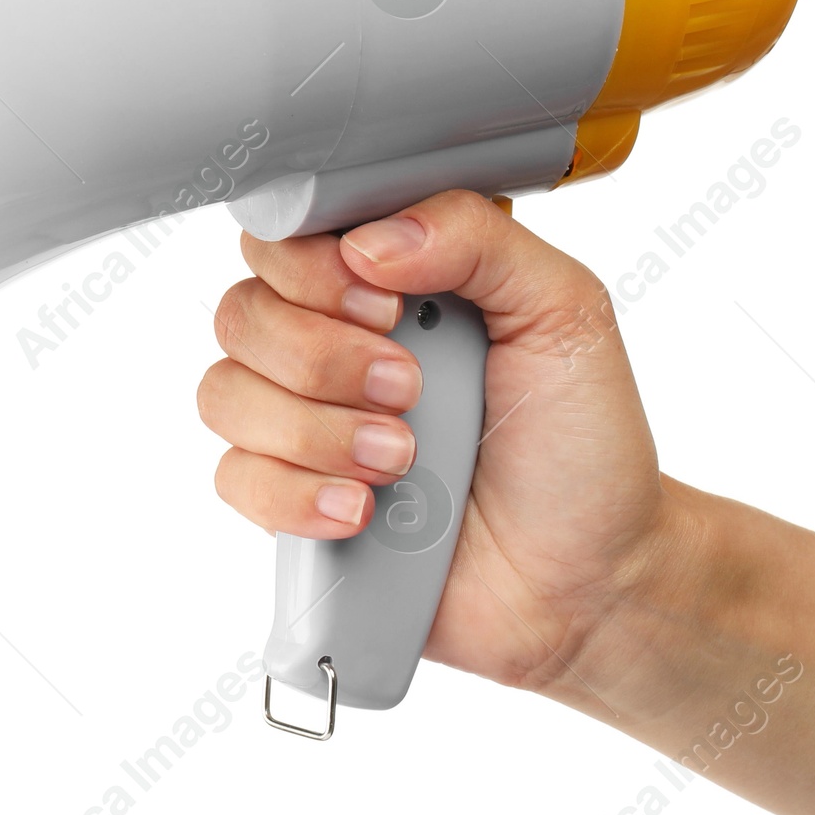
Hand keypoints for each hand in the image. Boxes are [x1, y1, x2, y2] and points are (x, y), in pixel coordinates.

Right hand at [198, 189, 669, 692]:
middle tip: (407, 388)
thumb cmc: (580, 442)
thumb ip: (477, 239)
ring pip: (225, 393)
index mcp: (388, 281)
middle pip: (242, 312)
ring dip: (313, 430)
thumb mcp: (563, 311)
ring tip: (400, 460)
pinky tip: (363, 510)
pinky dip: (295, 494)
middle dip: (321, 357)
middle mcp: (333, 342)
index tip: (384, 308)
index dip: (313, 268)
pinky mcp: (291, 501)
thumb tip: (370, 241)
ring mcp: (305, 423)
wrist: (589, 577)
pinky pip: (234, 478)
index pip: (289, 238)